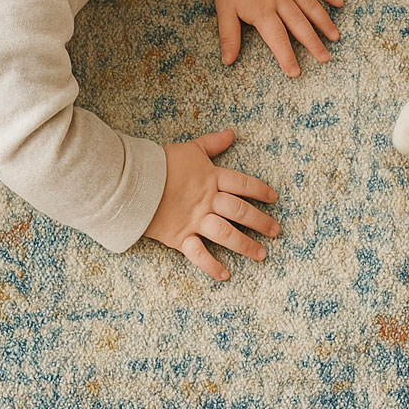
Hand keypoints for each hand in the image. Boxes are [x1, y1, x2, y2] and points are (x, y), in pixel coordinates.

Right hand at [143, 129, 280, 281]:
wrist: (132, 181)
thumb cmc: (161, 163)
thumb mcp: (190, 149)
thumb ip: (212, 143)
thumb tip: (231, 133)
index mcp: (212, 178)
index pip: (243, 184)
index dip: (260, 191)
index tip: (273, 198)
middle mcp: (208, 201)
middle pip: (240, 211)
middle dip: (261, 222)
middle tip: (276, 231)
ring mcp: (195, 220)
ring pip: (226, 234)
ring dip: (245, 246)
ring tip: (261, 255)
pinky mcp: (180, 236)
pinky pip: (199, 254)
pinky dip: (212, 266)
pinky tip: (225, 275)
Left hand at [212, 0, 343, 75]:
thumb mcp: (224, 9)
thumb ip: (229, 35)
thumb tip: (228, 60)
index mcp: (263, 11)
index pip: (277, 38)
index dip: (286, 56)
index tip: (295, 72)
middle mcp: (280, 0)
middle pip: (299, 25)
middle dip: (313, 43)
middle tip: (325, 58)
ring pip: (311, 6)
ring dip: (324, 22)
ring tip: (335, 37)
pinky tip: (340, 3)